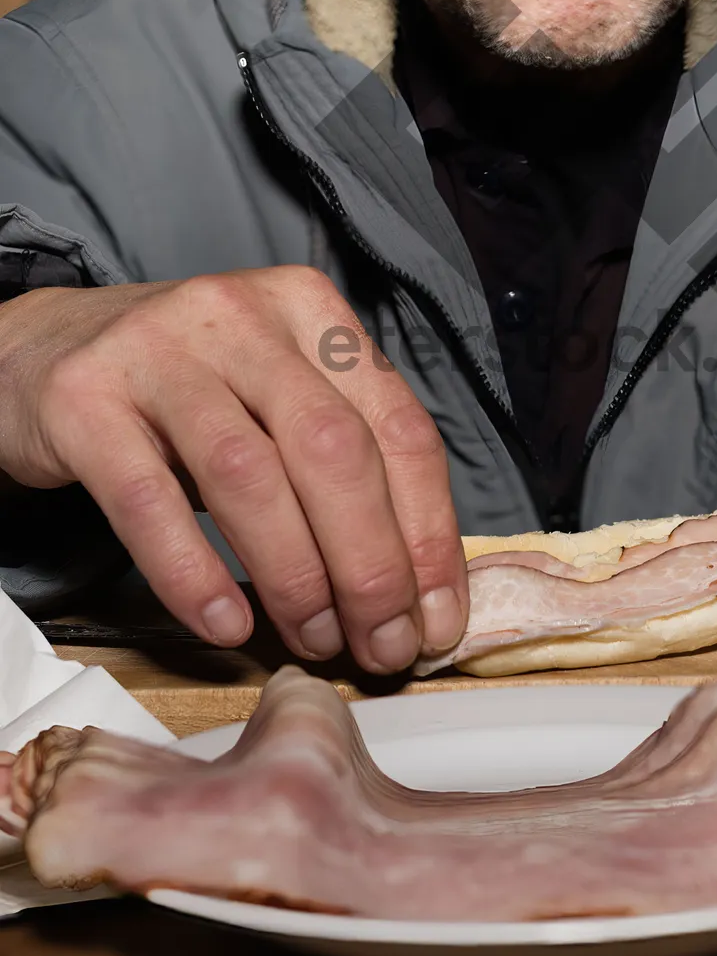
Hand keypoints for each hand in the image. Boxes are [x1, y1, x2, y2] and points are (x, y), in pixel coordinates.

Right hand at [0, 268, 466, 671]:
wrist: (39, 349)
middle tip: (380, 646)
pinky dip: (194, 574)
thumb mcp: (274, 393)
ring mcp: (160, 351)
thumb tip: (418, 585)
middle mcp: (242, 316)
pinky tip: (227, 625)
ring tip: (313, 640)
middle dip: (372, 566)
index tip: (437, 619)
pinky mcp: (85, 398)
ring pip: (250, 476)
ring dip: (294, 577)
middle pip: (335, 450)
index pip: (399, 426)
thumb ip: (344, 459)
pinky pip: (148, 500)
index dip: (429, 533)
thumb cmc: (183, 388)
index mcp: (310, 309)